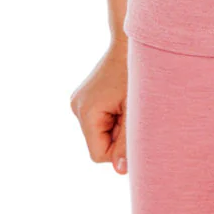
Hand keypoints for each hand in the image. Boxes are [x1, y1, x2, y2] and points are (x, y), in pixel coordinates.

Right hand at [69, 40, 129, 173]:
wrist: (130, 43)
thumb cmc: (136, 75)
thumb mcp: (136, 111)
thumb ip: (128, 142)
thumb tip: (121, 171)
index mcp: (86, 113)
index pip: (98, 155)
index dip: (118, 151)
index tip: (133, 130)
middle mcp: (77, 108)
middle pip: (98, 144)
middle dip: (117, 135)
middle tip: (132, 112)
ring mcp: (78, 102)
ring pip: (99, 133)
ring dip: (116, 125)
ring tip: (127, 103)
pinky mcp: (84, 98)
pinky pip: (99, 120)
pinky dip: (112, 116)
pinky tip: (121, 99)